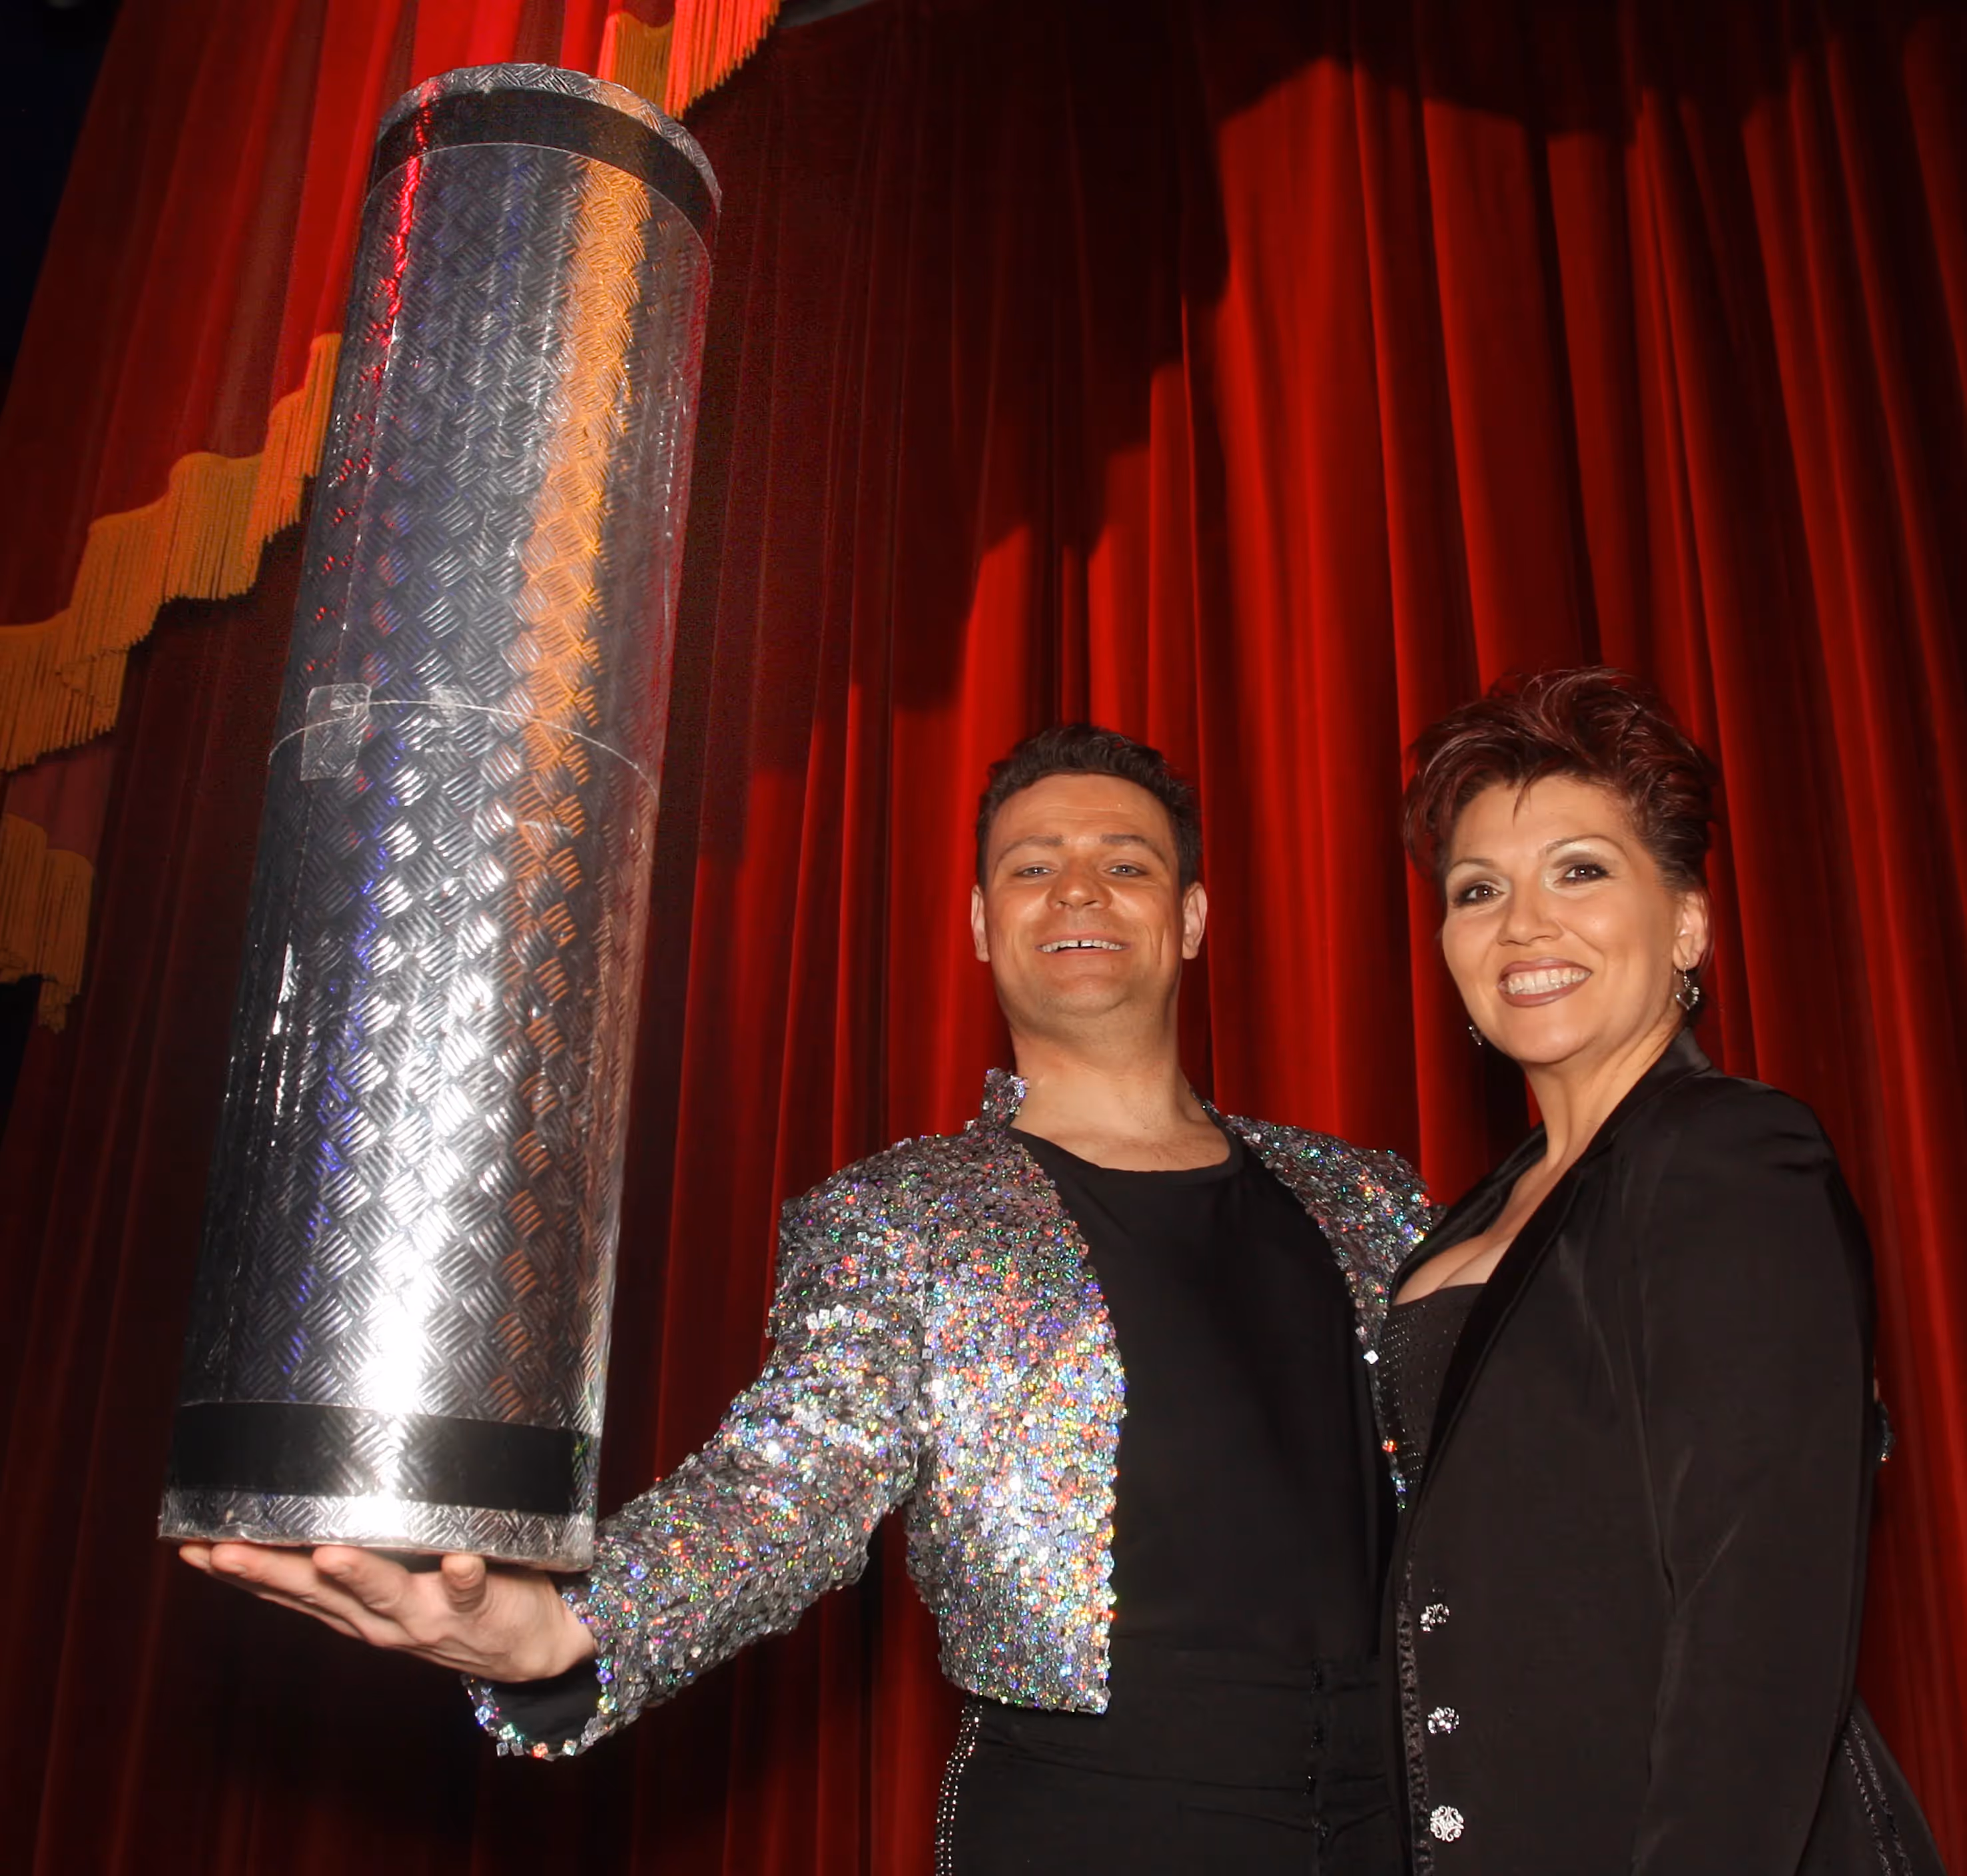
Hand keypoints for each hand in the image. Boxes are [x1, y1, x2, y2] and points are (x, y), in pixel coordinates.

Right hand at [178, 1542, 597, 1681]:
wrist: (528, 1644)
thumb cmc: (450, 1595)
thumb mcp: (390, 1581)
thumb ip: (355, 1549)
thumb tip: (313, 1495)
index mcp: (353, 1609)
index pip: (286, 1589)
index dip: (237, 1572)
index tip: (190, 1546)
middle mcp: (379, 1617)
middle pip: (318, 1594)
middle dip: (269, 1572)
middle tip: (222, 1549)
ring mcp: (429, 1614)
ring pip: (387, 1593)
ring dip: (358, 1574)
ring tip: (330, 1552)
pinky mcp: (480, 1604)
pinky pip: (472, 1588)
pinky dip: (463, 1573)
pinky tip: (460, 1556)